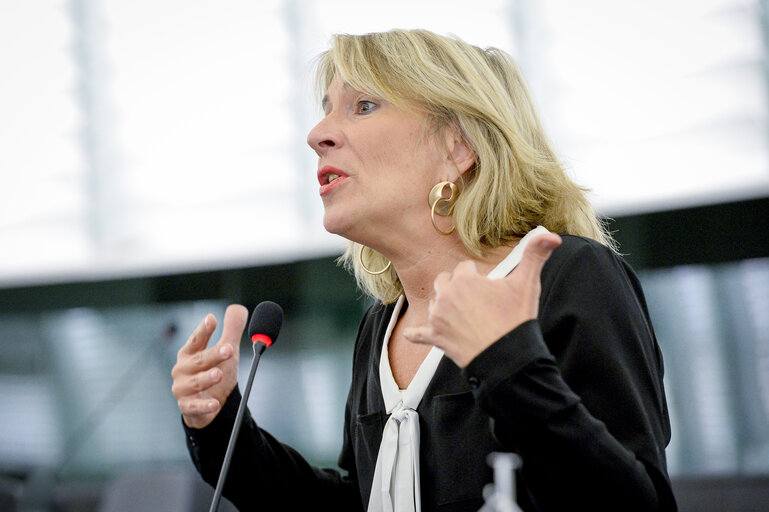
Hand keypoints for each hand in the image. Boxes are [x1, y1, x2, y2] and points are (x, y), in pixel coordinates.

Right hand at [172, 304, 247, 428]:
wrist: (207, 405)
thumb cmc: (213, 372)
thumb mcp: (225, 351)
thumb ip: (231, 329)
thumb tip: (238, 308)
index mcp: (190, 352)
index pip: (197, 339)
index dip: (204, 329)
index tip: (212, 319)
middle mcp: (183, 369)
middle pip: (199, 360)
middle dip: (213, 354)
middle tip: (229, 349)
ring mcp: (183, 388)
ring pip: (195, 382)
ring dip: (206, 378)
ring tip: (219, 374)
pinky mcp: (187, 407)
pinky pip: (194, 407)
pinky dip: (204, 406)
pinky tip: (215, 403)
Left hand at [403, 233, 560, 366]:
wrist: (507, 357)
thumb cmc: (515, 320)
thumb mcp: (527, 285)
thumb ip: (535, 256)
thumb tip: (551, 235)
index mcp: (464, 280)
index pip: (465, 268)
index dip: (477, 277)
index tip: (488, 289)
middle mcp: (446, 295)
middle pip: (444, 282)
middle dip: (455, 287)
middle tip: (474, 300)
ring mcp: (438, 317)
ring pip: (433, 303)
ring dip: (442, 306)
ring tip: (460, 315)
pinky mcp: (436, 338)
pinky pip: (418, 334)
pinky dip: (416, 334)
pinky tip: (410, 334)